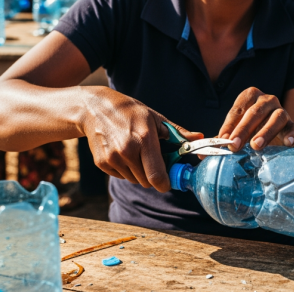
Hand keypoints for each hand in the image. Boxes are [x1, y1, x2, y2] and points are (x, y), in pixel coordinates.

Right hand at [82, 89, 203, 191]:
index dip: (165, 183)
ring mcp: (113, 158)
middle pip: (147, 181)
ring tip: (137, 152)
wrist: (94, 109)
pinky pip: (122, 176)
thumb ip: (177, 132)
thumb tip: (199, 138)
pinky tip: (123, 153)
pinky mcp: (102, 163)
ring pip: (135, 180)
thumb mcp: (154, 117)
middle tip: (153, 161)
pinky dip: (126, 170)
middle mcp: (127, 151)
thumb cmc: (130, 111)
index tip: (169, 181)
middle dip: (154, 176)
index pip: (157, 176)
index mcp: (144, 139)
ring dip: (140, 172)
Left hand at [217, 87, 293, 150]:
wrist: (275, 139)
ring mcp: (283, 111)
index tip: (223, 139)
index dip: (229, 124)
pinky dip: (293, 134)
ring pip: (277, 117)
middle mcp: (267, 100)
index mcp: (250, 97)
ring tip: (256, 146)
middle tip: (234, 146)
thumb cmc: (250, 132)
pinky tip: (287, 143)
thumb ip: (222, 140)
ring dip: (266, 131)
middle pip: (256, 112)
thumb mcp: (236, 133)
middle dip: (243, 129)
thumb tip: (201, 155)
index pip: (238, 109)